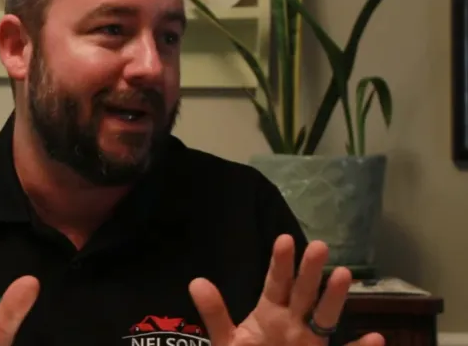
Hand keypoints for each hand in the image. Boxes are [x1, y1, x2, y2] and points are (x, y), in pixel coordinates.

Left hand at [189, 235, 384, 345]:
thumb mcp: (227, 342)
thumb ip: (215, 314)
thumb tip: (196, 281)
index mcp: (269, 315)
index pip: (275, 284)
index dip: (280, 263)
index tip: (284, 239)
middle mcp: (294, 324)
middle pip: (303, 294)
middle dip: (310, 271)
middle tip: (319, 245)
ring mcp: (310, 344)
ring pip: (325, 318)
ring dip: (335, 298)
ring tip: (343, 273)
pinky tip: (377, 338)